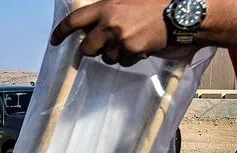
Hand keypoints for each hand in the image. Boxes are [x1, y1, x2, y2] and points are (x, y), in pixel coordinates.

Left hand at [51, 0, 191, 65]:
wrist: (182, 13)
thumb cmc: (156, 4)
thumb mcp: (129, 0)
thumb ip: (108, 10)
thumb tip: (90, 24)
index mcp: (107, 7)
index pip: (75, 20)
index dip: (61, 32)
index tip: (54, 40)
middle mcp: (110, 22)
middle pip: (87, 48)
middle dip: (93, 49)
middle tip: (106, 43)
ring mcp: (121, 38)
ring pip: (106, 57)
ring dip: (116, 53)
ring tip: (132, 39)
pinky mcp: (132, 50)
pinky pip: (123, 62)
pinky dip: (130, 57)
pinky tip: (142, 45)